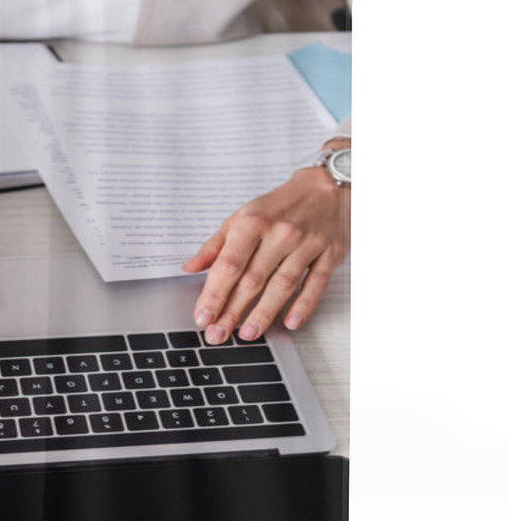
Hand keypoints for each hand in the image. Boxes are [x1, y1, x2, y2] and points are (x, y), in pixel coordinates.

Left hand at [182, 142, 350, 343]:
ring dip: (264, 313)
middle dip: (232, 311)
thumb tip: (190, 267)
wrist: (327, 186)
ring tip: (247, 334)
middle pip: (253, 279)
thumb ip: (215, 245)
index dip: (214, 293)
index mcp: (253, 223)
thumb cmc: (280, 205)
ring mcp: (307, 244)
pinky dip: (303, 305)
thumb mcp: (242, 216)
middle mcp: (280, 233)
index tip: (203, 316)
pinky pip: (316, 283)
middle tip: (218, 334)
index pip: (229, 264)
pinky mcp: (330, 253)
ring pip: (283, 285)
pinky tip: (289, 323)